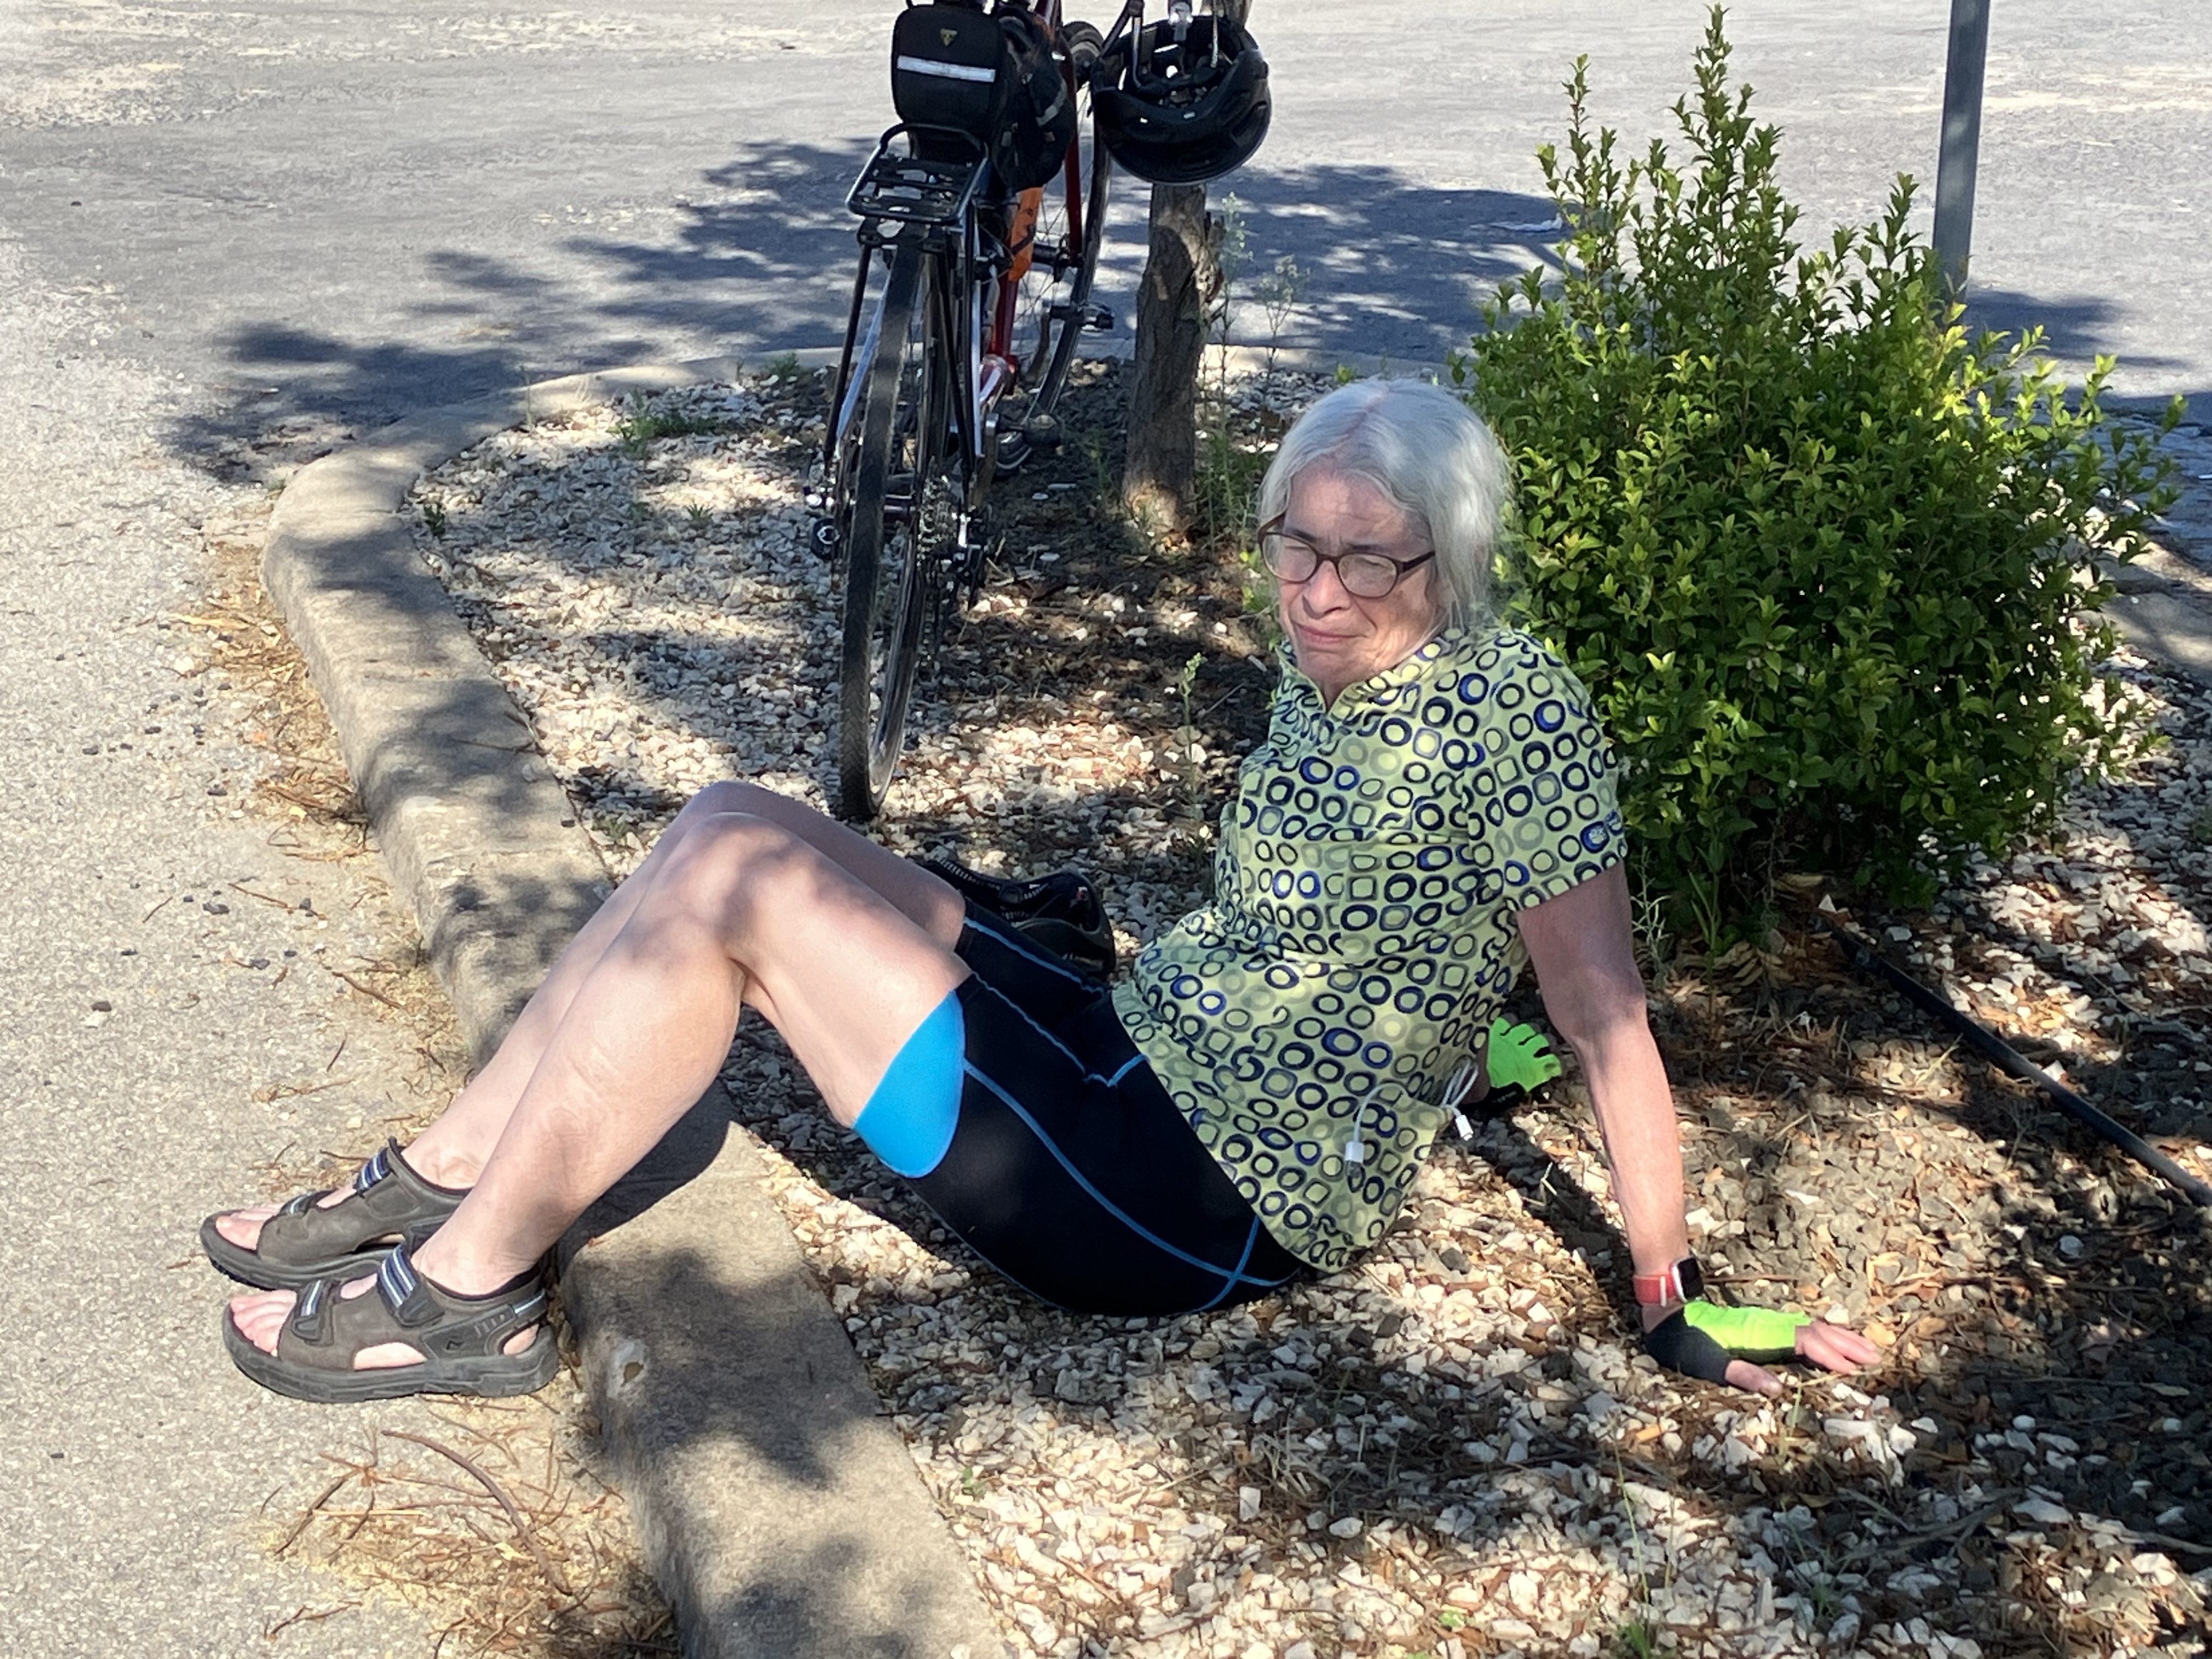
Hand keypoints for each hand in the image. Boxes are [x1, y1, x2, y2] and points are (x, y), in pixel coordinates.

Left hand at [1641, 1299, 1881, 1394]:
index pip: (1802, 1342)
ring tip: (1865, 1349)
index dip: (1828, 1354)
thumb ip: (1742, 1374)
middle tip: (1875, 1357)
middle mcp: (1768, 1326)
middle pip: (1815, 1331)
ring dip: (1838, 1337)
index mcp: (1760, 1335)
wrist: (1668, 1309)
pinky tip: (1832, 1342)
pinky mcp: (1764, 1326)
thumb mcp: (1708, 1362)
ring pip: (1810, 1327)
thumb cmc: (1685, 1340)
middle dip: (1845, 1343)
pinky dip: (1822, 1335)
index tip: (1853, 1368)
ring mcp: (1767, 1323)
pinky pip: (1801, 1329)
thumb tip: (1778, 1389)